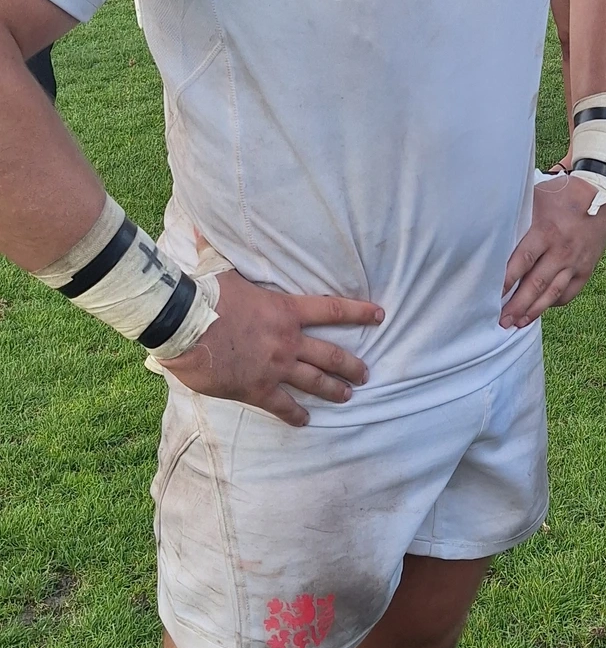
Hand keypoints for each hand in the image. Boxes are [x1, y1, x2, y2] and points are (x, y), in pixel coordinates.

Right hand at [159, 269, 383, 427]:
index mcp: (284, 311)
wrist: (183, 325)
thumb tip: (200, 226)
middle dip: (351, 366)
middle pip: (330, 354)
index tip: (379, 315)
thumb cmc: (203, 294)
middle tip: (365, 374)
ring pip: (314, 382)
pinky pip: (283, 405)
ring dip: (333, 390)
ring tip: (347, 396)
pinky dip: (295, 414)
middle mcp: (287, 340)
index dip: (358, 312)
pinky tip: (304, 421)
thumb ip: (216, 251)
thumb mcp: (217, 267)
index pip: (331, 310)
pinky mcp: (256, 389)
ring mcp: (274, 367)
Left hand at [501, 175, 605, 328]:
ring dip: (534, 310)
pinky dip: (555, 302)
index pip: (522, 261)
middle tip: (501, 321)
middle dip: (517, 305)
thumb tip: (489, 227)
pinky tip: (541, 309)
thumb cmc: (561, 194)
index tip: (491, 296)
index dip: (507, 281)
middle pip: (536, 284)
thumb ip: (517, 216)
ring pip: (552, 293)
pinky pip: (570, 292)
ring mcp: (575, 261)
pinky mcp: (586, 268)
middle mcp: (561, 250)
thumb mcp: (536, 198)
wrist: (600, 192)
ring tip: (518, 323)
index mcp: (545, 231)